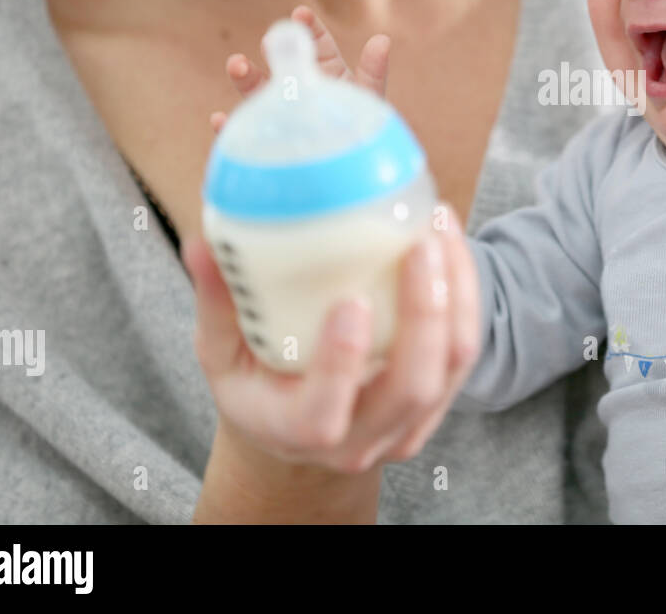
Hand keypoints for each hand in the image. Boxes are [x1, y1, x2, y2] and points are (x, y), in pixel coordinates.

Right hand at [184, 202, 480, 478]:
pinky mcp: (438, 400)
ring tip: (440, 227)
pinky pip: (465, 348)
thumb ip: (217, 304)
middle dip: (424, 313)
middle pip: (410, 388)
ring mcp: (406, 424)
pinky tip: (450, 242)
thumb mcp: (223, 355)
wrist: (302, 428)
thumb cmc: (259, 384)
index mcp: (299, 431)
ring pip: (451, 364)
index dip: (341, 363)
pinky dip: (465, 293)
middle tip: (418, 244)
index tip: (351, 302)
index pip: (324, 415)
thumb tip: (200, 243)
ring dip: (455, 293)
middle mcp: (361, 439)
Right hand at [210, 4, 390, 132]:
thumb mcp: (369, 101)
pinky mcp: (268, 143)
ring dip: (245, 78)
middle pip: (282, 66)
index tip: (301, 14)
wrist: (352, 175)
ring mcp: (282, 115)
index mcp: (327, 73)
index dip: (309, 28)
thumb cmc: (365, 134)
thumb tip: (383, 40)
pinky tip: (220, 120)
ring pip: (259, 93)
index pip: (317, 44)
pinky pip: (247, 135)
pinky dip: (230, 128)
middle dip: (273, 51)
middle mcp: (301, 90)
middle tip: (269, 42)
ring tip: (236, 64)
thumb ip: (373, 72)